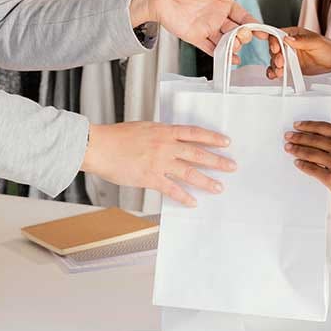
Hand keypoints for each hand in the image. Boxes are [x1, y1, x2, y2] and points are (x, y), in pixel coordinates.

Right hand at [81, 121, 236, 206]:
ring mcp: (159, 161)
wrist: (98, 145)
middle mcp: (165, 145)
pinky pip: (172, 189)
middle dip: (217, 160)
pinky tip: (193, 202)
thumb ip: (158, 134)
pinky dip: (184, 196)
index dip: (212, 137)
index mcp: (163, 131)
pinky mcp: (150, 177)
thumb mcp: (142, 128)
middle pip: (197, 153)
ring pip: (189, 172)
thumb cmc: (116, 137)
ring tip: (219, 187)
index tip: (225, 141)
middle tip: (231, 166)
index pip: (194, 133)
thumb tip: (169, 140)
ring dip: (206, 180)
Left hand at [131, 0, 256, 57]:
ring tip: (236, 46)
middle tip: (243, 36)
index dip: (253, 22)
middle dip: (243, 35)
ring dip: (233, 46)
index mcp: (222, 2)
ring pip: (225, 41)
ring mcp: (207, 28)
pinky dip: (220, 55)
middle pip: (236, 30)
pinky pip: (210, 48)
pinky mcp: (195, 37)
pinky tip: (230, 60)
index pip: (242, 15)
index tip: (262, 29)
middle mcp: (217, 17)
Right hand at [264, 26, 330, 78]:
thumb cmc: (330, 50)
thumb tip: (287, 39)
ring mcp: (289, 58)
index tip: (273, 46)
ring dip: (274, 66)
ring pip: (274, 60)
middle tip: (280, 62)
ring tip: (279, 72)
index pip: (278, 34)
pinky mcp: (290, 68)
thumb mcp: (317, 43)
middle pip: (274, 49)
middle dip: (275, 56)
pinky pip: (278, 70)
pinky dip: (274, 72)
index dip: (272, 39)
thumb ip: (302, 41)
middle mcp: (289, 45)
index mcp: (294, 35)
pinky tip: (275, 75)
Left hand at [284, 121, 330, 211]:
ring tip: (289, 147)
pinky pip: (312, 169)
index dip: (308, 125)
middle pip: (313, 139)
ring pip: (310, 153)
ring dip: (296, 149)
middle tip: (288, 136)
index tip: (299, 125)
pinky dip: (302, 164)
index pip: (323, 127)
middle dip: (298, 137)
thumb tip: (321, 139)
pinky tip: (297, 162)